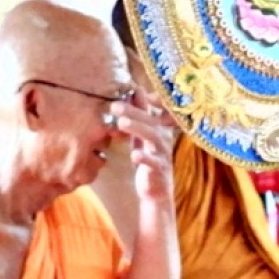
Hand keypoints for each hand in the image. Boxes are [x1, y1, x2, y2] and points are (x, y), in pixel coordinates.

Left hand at [110, 91, 178, 210]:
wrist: (155, 190)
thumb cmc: (148, 157)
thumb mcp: (142, 133)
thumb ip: (140, 113)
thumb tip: (136, 89)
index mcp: (160, 127)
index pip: (160, 109)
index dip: (153, 99)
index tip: (134, 88)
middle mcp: (164, 137)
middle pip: (152, 120)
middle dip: (134, 111)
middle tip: (114, 105)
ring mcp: (163, 153)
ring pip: (154, 137)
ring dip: (138, 129)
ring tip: (121, 123)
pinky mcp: (160, 170)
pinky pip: (154, 163)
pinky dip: (144, 158)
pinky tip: (134, 155)